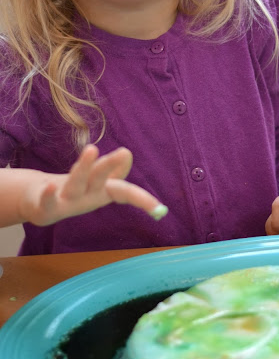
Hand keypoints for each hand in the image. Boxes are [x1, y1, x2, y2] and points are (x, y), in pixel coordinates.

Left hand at [19, 145, 166, 225]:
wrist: (36, 202)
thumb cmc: (72, 189)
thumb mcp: (95, 180)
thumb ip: (112, 169)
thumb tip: (127, 154)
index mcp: (102, 191)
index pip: (126, 192)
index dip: (143, 200)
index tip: (161, 210)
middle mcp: (88, 197)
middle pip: (101, 180)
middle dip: (111, 166)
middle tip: (125, 151)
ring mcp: (67, 201)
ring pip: (77, 183)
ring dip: (84, 167)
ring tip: (92, 148)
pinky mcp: (45, 206)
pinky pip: (48, 200)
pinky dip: (50, 194)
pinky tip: (51, 185)